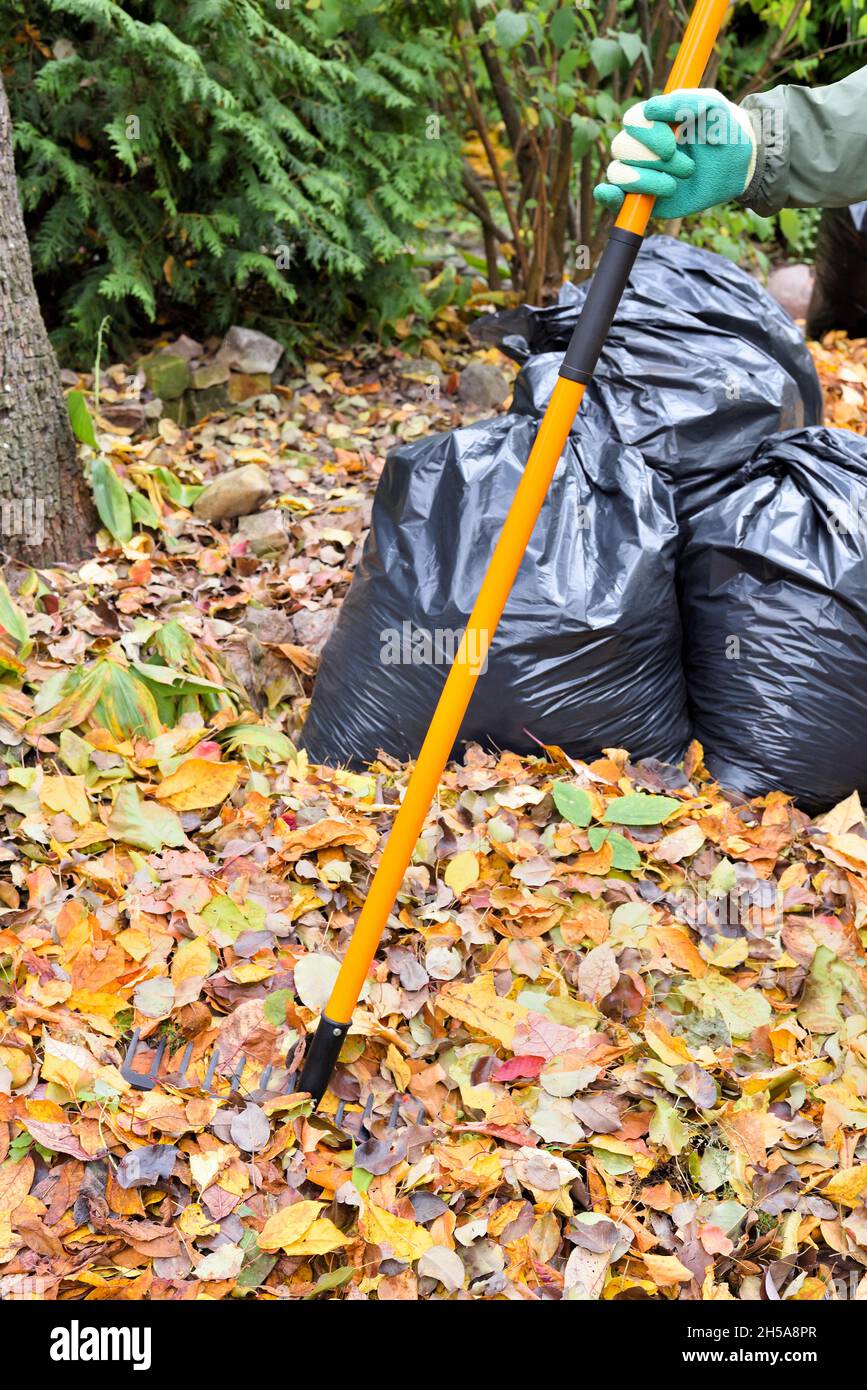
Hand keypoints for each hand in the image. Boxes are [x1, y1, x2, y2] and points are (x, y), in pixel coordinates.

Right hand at [593, 88, 757, 218]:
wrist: (739, 164)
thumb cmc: (723, 129)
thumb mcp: (711, 105)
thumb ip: (684, 101)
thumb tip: (650, 109)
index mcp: (654, 120)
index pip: (632, 121)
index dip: (648, 132)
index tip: (675, 140)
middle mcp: (642, 145)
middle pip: (622, 147)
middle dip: (652, 159)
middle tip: (685, 165)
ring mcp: (640, 172)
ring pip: (619, 173)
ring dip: (647, 180)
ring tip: (674, 185)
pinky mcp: (641, 199)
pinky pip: (613, 198)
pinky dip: (608, 197)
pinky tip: (612, 195)